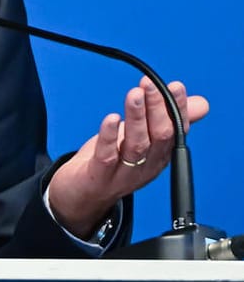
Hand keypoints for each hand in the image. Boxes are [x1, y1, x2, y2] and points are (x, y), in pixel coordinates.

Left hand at [48, 79, 208, 235]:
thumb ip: (167, 120)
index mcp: (160, 155)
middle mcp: (147, 165)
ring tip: (134, 95)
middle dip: (157, 108)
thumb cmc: (112, 162)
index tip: (175, 86)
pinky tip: (110, 119)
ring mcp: (124, 173)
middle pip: (159, 136)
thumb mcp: (141, 138)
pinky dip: (109, 136)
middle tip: (150, 85)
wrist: (81, 196)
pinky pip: (107, 156)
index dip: (177, 108)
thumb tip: (200, 103)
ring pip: (136, 144)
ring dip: (136, 117)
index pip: (177, 130)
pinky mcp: (99, 176)